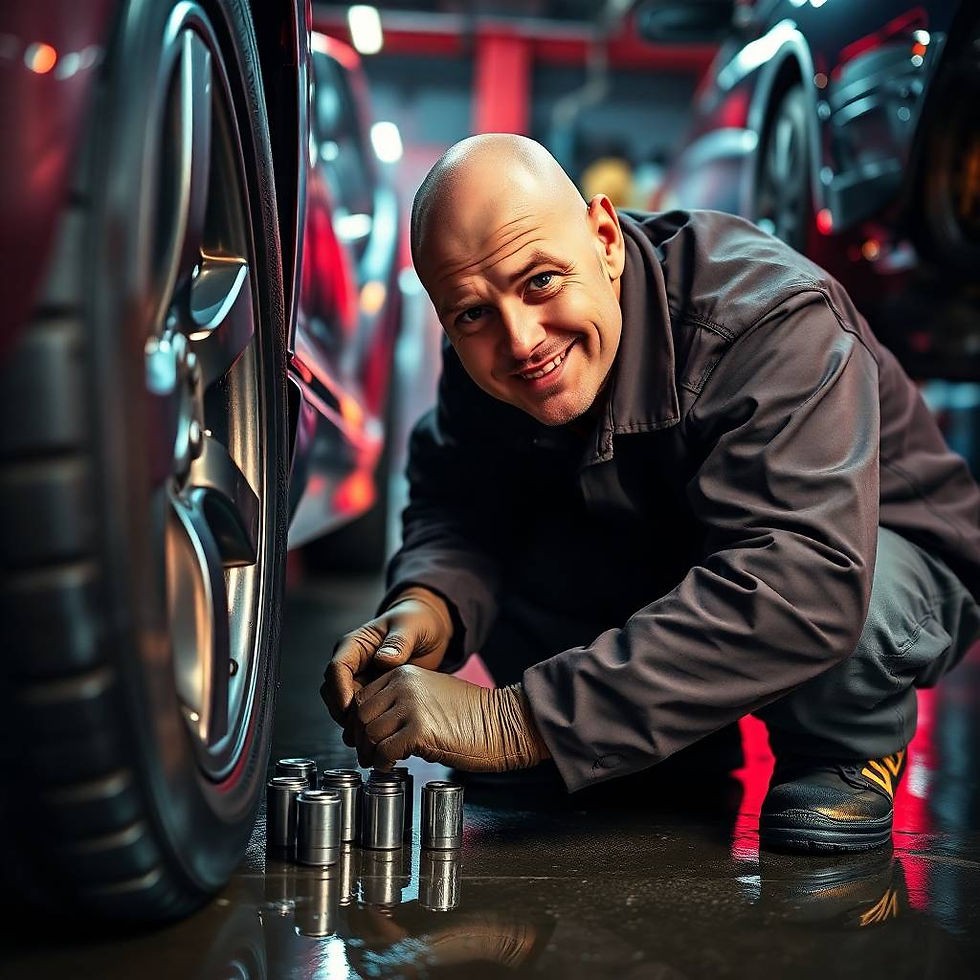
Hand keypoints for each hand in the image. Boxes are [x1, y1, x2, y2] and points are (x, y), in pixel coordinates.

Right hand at [321, 587, 452, 729]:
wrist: (429, 629)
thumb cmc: (417, 621)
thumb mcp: (411, 627)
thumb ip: (398, 642)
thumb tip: (383, 659)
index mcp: (355, 644)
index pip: (336, 669)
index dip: (340, 690)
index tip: (351, 709)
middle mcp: (352, 663)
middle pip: (333, 692)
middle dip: (344, 712)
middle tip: (362, 729)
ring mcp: (360, 679)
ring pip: (343, 706)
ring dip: (353, 722)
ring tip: (370, 736)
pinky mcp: (372, 693)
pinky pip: (361, 712)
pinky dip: (366, 724)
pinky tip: (380, 733)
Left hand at [348, 666, 549, 770]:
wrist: (503, 722)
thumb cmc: (471, 714)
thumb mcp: (429, 695)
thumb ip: (402, 701)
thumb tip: (375, 724)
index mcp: (404, 673)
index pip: (362, 698)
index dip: (358, 723)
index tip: (364, 739)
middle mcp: (403, 684)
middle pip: (360, 716)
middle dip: (360, 740)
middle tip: (369, 755)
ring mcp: (411, 706)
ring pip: (369, 734)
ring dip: (370, 754)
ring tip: (380, 763)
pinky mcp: (420, 730)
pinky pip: (384, 751)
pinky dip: (383, 763)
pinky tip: (391, 767)